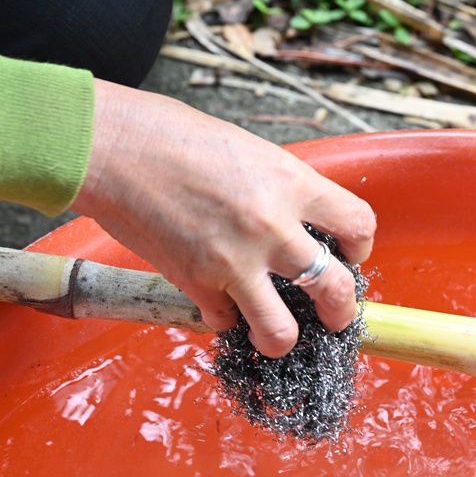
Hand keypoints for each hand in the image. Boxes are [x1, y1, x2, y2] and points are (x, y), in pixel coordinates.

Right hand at [72, 79, 375, 356]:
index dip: (361, 245)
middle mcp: (272, 227)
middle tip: (336, 314)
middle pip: (336, 288)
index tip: (349, 252)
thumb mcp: (253, 153)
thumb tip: (305, 224)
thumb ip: (286, 191)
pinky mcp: (195, 284)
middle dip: (342, 311)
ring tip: (280, 333)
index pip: (359, 224)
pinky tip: (220, 304)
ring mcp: (234, 262)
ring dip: (285, 338)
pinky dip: (225, 319)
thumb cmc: (178, 138)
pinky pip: (224, 321)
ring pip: (281, 331)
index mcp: (293, 184)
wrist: (115, 148)